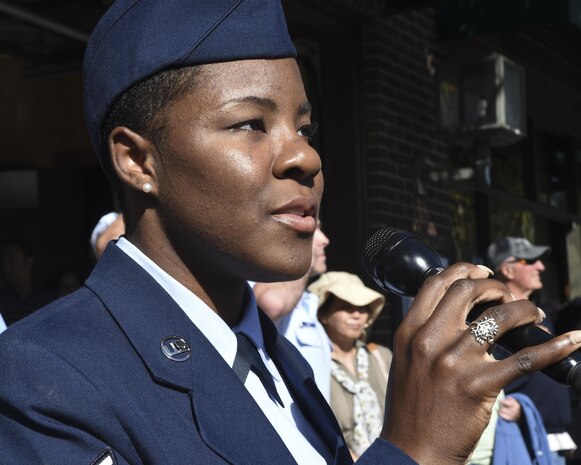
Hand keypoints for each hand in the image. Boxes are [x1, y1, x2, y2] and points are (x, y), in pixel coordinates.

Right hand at [379, 263, 580, 464]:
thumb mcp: (406, 359)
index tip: (482, 271)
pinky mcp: (480, 385)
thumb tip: (458, 311)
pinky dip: (556, 347)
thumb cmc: (411, 406)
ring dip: (524, 310)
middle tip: (508, 297)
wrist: (412, 449)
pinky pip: (526, 359)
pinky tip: (574, 339)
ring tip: (535, 317)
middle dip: (495, 287)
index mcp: (410, 330)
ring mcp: (455, 361)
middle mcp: (430, 339)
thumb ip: (425, 332)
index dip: (464, 269)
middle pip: (468, 291)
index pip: (437, 282)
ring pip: (500, 317)